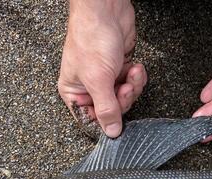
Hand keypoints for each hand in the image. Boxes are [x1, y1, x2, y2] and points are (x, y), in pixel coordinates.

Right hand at [58, 0, 146, 137]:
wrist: (106, 8)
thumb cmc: (91, 38)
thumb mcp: (98, 80)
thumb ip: (106, 109)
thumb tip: (111, 132)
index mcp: (75, 93)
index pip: (91, 120)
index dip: (106, 121)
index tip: (117, 118)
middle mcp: (88, 87)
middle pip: (112, 110)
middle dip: (123, 99)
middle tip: (125, 87)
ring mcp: (105, 78)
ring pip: (124, 97)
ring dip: (132, 87)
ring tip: (131, 73)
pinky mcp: (119, 68)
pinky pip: (132, 83)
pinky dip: (136, 77)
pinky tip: (134, 66)